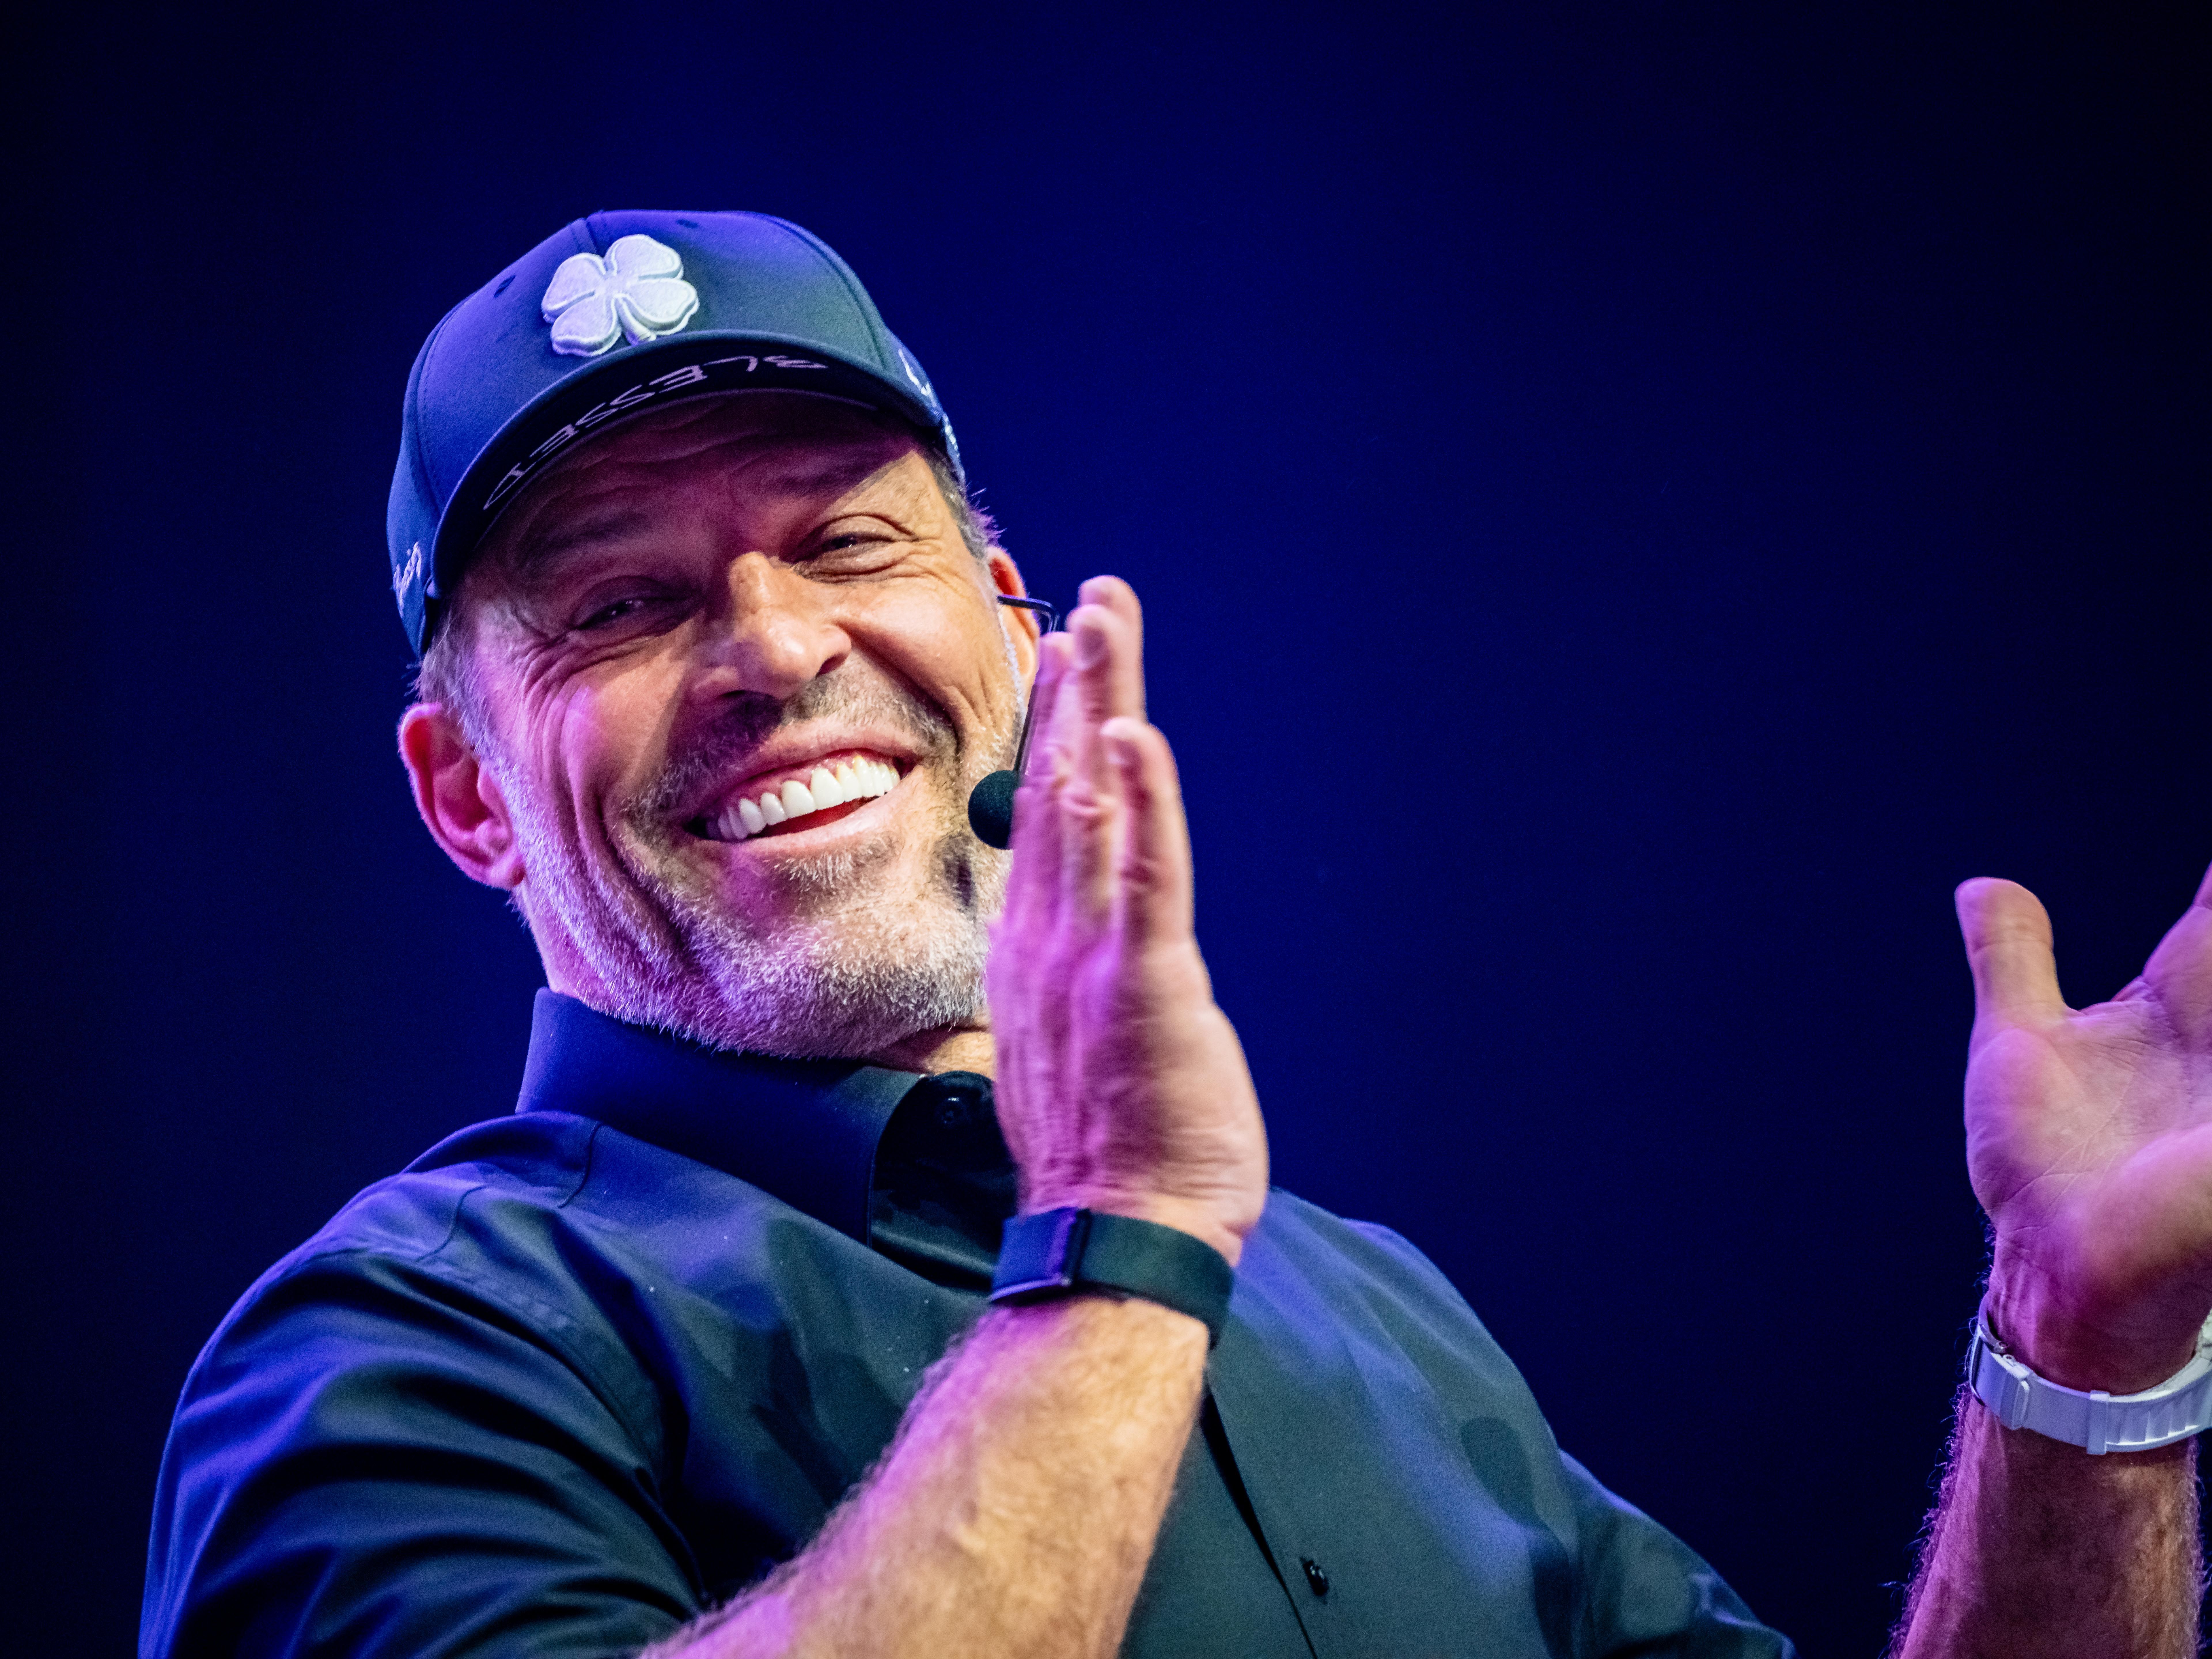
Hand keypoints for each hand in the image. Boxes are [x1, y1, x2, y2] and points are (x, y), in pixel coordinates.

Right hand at [986, 576, 1268, 1267]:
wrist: (1115, 1231)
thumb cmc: (1106, 1148)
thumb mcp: (1071, 1042)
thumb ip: (1070, 980)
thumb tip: (1072, 952)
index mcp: (1037, 947)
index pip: (1046, 814)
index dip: (1057, 729)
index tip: (1065, 661)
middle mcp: (1051, 933)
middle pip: (1062, 783)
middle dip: (1077, 687)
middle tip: (1091, 604)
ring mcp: (1089, 951)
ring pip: (1095, 805)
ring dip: (1102, 706)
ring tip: (1104, 625)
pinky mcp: (1141, 977)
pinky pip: (1141, 872)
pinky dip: (1138, 800)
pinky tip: (1130, 734)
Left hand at [1960, 866, 2211, 1391]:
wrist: (2058, 1267)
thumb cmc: (2044, 1168)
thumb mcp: (2020, 1042)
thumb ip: (2012, 958)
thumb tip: (1981, 885)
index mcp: (2179, 1005)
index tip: (2204, 870)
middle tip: (2203, 912)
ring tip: (2203, 960)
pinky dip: (2203, 1121)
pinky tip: (2197, 1083)